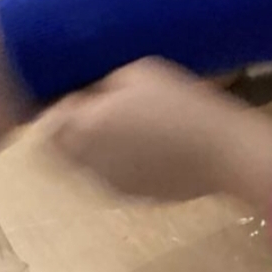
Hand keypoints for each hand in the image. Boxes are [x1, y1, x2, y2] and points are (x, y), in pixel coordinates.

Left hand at [46, 59, 271, 209]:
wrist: (224, 152)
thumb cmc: (180, 104)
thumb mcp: (136, 73)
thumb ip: (101, 84)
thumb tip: (89, 95)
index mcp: (83, 128)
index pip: (48, 121)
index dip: (61, 106)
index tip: (78, 94)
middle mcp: (88, 162)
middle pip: (57, 149)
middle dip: (67, 130)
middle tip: (92, 111)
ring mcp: (110, 184)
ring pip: (82, 167)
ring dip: (89, 149)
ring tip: (119, 130)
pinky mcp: (134, 198)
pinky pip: (109, 178)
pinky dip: (113, 164)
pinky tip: (140, 149)